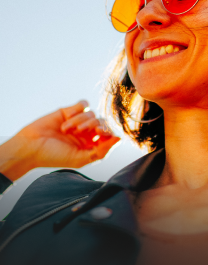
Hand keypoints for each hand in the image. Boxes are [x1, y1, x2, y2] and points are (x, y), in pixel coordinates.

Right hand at [0, 101, 120, 180]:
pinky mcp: (68, 111)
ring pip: (92, 114)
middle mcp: (87, 134)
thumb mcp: (79, 159)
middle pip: (103, 123)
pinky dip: (77, 111)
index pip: (109, 136)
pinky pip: (83, 105)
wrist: (30, 146)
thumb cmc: (53, 156)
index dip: (109, 133)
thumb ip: (101, 151)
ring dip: (81, 121)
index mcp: (91, 147)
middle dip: (96, 125)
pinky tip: (66, 120)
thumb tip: (119, 139)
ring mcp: (78, 122)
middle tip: (85, 131)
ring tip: (66, 130)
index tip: (100, 134)